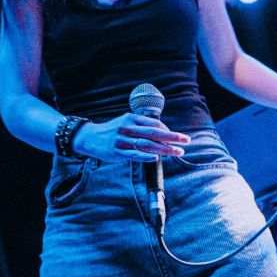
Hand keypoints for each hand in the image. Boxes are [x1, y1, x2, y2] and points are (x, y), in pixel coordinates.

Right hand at [71, 112, 191, 162]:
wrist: (89, 137)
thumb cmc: (112, 130)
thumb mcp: (126, 122)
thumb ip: (141, 126)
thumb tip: (162, 132)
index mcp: (131, 118)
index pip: (154, 123)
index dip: (168, 130)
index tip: (177, 137)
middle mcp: (127, 128)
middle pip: (154, 133)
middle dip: (172, 137)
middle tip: (187, 140)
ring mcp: (122, 141)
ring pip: (147, 145)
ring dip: (164, 149)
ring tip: (177, 152)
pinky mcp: (116, 152)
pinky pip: (134, 155)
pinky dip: (146, 156)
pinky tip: (156, 158)